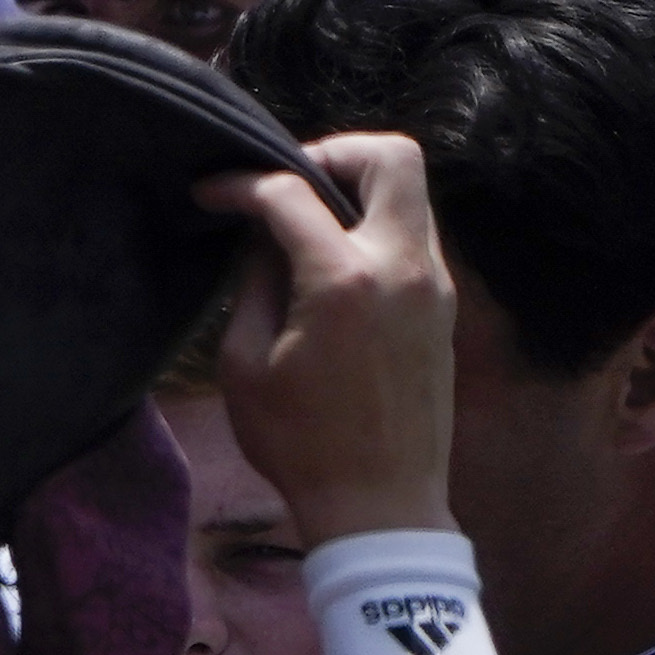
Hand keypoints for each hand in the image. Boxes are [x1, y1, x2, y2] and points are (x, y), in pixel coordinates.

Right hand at [210, 136, 458, 547]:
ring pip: (411, 193)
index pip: (290, 193)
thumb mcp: (247, 363)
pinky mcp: (444, 307)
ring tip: (308, 223)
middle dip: (335, 152)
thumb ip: (255, 283)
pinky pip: (414, 236)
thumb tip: (263, 237)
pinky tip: (333, 263)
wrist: (380, 503)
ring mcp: (434, 285)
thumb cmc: (300, 443)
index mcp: (343, 280)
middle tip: (290, 181)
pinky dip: (375, 227)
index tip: (210, 194)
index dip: (241, 183)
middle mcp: (402, 267)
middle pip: (392, 157)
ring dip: (359, 190)